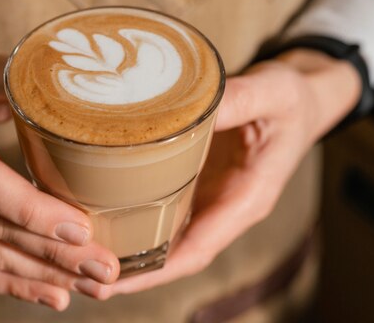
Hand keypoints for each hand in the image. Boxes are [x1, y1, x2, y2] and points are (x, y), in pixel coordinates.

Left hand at [89, 49, 360, 297]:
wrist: (297, 100)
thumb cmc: (291, 101)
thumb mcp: (273, 94)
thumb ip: (240, 99)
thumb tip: (190, 107)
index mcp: (247, 199)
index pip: (199, 248)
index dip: (157, 269)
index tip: (116, 279)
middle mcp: (223, 209)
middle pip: (172, 253)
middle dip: (129, 271)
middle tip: (78, 272)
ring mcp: (206, 198)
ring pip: (162, 236)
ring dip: (124, 251)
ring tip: (76, 256)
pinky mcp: (193, 182)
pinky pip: (160, 208)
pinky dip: (130, 219)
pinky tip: (96, 216)